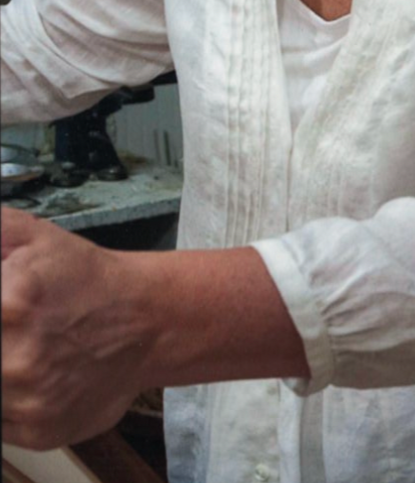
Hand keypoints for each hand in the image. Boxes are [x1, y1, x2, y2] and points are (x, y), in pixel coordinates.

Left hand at [1, 207, 147, 449]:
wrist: (148, 321)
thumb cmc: (87, 279)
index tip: (2, 315)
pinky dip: (9, 397)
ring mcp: (26, 401)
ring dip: (2, 365)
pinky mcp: (37, 431)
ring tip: (24, 346)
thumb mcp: (30, 235)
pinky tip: (34, 371)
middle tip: (13, 328)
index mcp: (7, 304)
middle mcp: (13, 360)